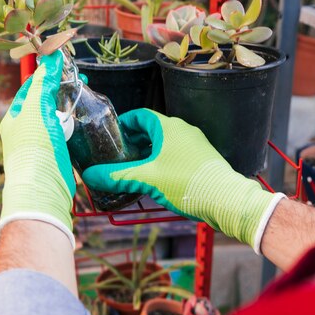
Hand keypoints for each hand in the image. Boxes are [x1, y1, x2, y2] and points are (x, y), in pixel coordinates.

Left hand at [0, 51, 75, 248]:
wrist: (43, 191)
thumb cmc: (35, 150)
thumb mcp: (38, 110)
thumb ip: (44, 83)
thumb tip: (51, 56)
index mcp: (15, 117)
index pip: (31, 87)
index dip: (48, 74)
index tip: (65, 65)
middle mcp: (24, 130)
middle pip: (45, 103)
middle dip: (62, 91)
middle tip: (81, 82)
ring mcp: (40, 144)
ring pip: (56, 119)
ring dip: (69, 109)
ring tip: (84, 100)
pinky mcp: (55, 157)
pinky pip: (64, 136)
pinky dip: (73, 127)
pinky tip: (84, 123)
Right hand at [82, 109, 284, 252]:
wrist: (225, 199)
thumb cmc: (186, 183)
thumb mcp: (146, 179)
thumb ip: (117, 176)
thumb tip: (89, 176)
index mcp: (169, 127)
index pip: (141, 115)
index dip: (125, 124)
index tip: (113, 134)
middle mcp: (183, 130)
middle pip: (153, 129)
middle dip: (135, 141)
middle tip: (120, 155)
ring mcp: (196, 143)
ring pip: (166, 142)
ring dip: (149, 152)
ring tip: (136, 169)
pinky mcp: (203, 157)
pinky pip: (178, 152)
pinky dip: (164, 159)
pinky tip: (158, 178)